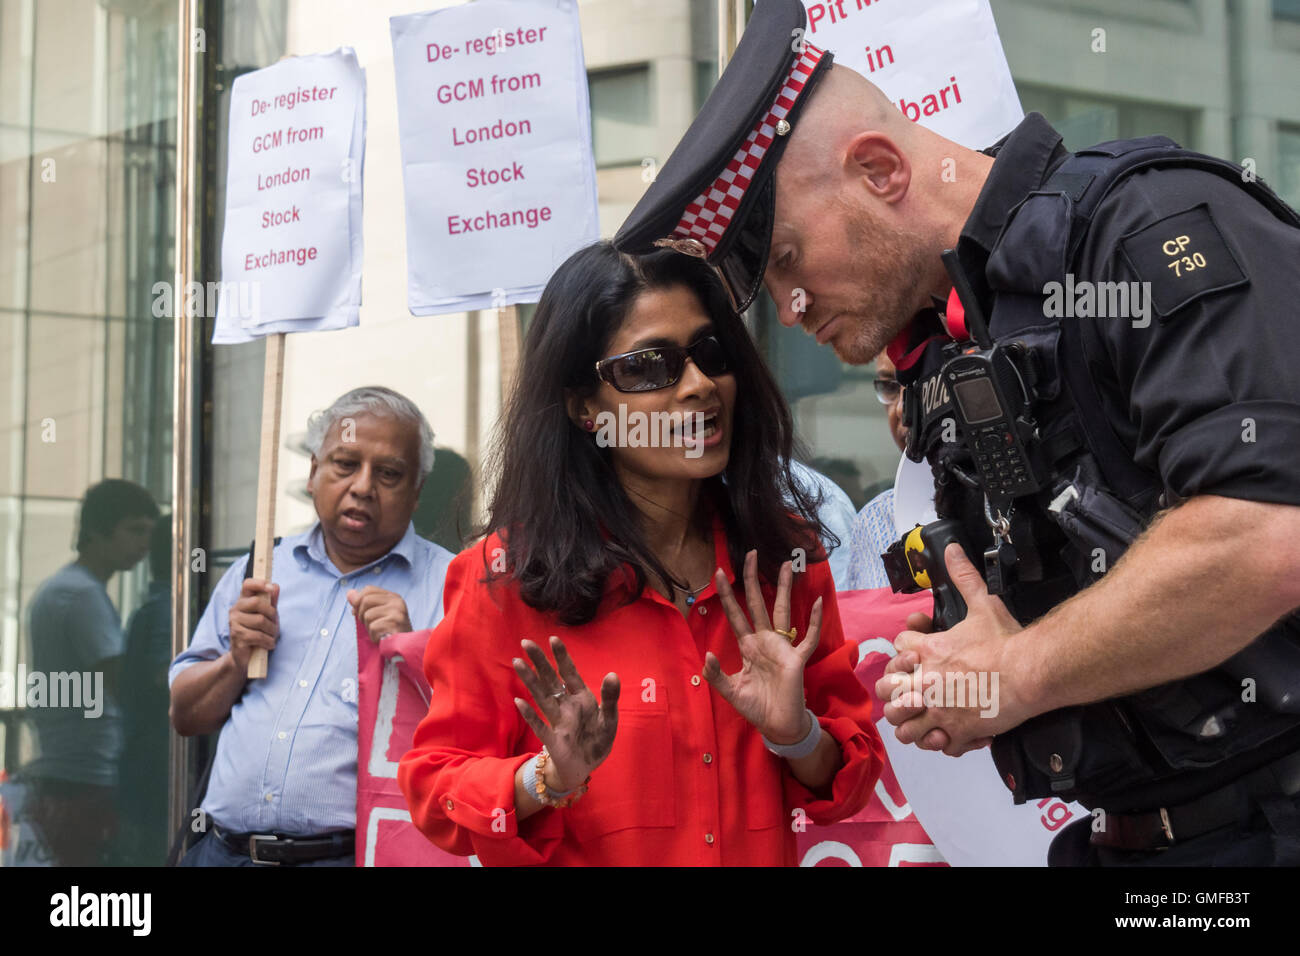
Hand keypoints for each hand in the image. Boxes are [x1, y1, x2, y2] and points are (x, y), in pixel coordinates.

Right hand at [228, 579, 277, 671]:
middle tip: (274, 625)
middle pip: (257, 602)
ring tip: (272, 636)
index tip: (270, 588)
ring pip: (260, 620)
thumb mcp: (268, 615)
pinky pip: (258, 636)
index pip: (247, 585)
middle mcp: (235, 610)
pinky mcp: (237, 637)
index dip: (259, 583)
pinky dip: (268, 641)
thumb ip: (271, 601)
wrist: (247, 656)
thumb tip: (275, 586)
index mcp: (243, 601)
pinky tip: (268, 644)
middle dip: (272, 614)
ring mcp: (234, 623)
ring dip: (272, 631)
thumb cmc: (258, 632)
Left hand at [347, 586, 411, 640]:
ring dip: (368, 628)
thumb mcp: (375, 614)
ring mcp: (397, 612)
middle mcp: (397, 601)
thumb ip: (363, 603)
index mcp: (393, 597)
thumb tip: (349, 593)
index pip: (368, 590)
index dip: (358, 601)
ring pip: (367, 615)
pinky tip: (382, 638)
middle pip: (365, 600)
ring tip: (379, 632)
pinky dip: (374, 636)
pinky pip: (372, 627)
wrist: (404, 648)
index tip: (358, 613)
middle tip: (371, 625)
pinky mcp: (395, 623)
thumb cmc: (387, 631)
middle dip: (362, 615)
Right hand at [513, 637, 619, 791]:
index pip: (569, 673)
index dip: (562, 657)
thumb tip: (613, 674)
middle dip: (539, 662)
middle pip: (550, 680)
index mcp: (581, 698)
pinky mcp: (552, 739)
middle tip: (526, 642)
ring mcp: (557, 721)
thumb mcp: (609, 720)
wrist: (586, 767)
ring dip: (530, 681)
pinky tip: (520, 702)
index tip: (553, 639)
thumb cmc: (597, 740)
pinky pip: (540, 725)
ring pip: (541, 697)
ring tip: (518, 663)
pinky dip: (530, 714)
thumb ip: (610, 698)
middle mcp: (566, 705)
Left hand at [704, 551, 821, 744]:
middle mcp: (765, 640)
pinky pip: (808, 637)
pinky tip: (816, 603)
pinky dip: (814, 622)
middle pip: (758, 603)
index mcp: (748, 646)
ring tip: (785, 565)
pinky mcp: (797, 659)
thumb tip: (707, 655)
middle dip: (753, 579)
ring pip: (783, 611)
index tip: (720, 572)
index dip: (728, 594)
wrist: (777, 725)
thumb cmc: (756, 706)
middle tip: (750, 553)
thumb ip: (716, 675)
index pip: (736, 614)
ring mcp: (782, 647)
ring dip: (784, 589)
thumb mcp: (730, 691)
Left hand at [875, 543, 1029, 755]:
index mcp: (929, 650)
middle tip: (911, 691)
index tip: (916, 654)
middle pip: (887, 691)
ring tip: (922, 719)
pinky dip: (938, 742)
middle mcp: (926, 681)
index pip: (897, 648)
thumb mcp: (983, 603)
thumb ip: (964, 577)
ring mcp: (939, 710)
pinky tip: (947, 735)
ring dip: (910, 723)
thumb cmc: (1006, 641)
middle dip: (895, 692)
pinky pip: (935, 744)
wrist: (1030, 673)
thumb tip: (953, 549)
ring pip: (903, 725)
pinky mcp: (957, 732)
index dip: (904, 651)